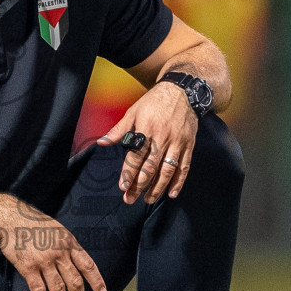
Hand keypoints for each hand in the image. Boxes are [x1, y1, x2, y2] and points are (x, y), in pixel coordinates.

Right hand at [0, 214, 106, 290]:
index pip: (87, 265)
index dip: (96, 281)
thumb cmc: (34, 223)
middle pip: (74, 281)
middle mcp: (59, 253)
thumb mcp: (58, 230)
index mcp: (69, 243)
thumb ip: (68, 246)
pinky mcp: (28, 268)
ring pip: (58, 289)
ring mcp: (44, 261)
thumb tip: (77, 263)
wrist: (10, 218)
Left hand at [96, 82, 196, 203]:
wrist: (183, 91)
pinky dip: (179, 182)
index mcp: (147, 129)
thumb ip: (119, 129)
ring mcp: (178, 142)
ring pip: (167, 170)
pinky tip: (171, 193)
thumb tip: (102, 142)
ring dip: (157, 187)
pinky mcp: (189, 145)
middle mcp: (163, 137)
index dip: (129, 173)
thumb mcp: (134, 111)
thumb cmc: (154, 101)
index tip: (123, 187)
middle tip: (130, 199)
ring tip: (148, 199)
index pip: (136, 156)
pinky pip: (185, 167)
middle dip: (140, 185)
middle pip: (151, 167)